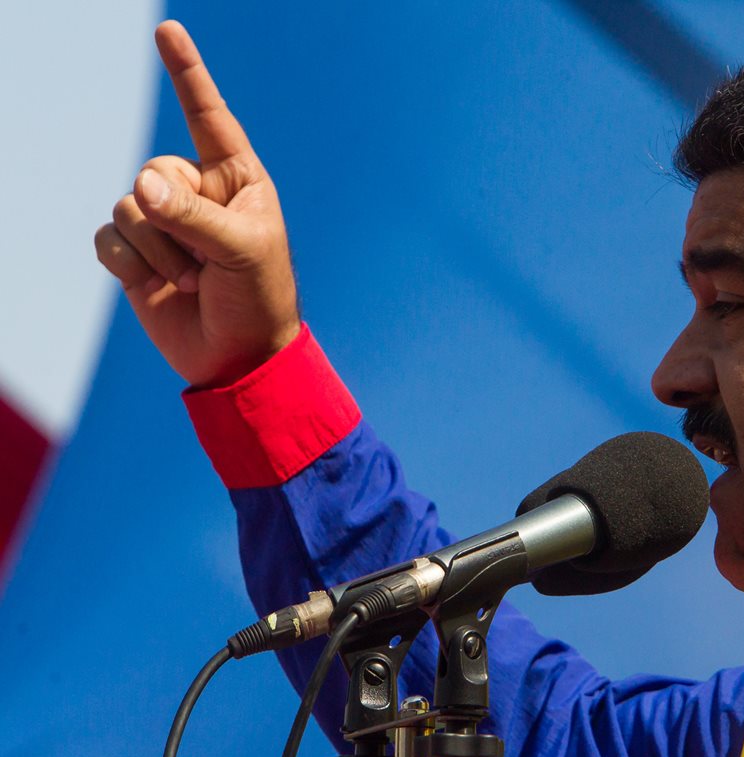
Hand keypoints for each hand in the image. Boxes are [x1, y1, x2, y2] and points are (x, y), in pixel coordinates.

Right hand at [94, 20, 300, 387]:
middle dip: (175, 220)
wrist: (238, 359)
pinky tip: (159, 287)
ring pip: (127, 205)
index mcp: (238, 180)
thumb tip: (139, 187)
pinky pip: (107, 239)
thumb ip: (194, 216)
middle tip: (206, 263)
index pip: (209, 118)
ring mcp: (165, 223)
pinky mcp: (136, 255)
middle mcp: (199, 192)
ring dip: (158, 251)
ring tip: (192, 281)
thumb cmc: (259, 299)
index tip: (168, 31)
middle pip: (154, 169)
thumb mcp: (242, 252)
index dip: (187, 75)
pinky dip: (130, 265)